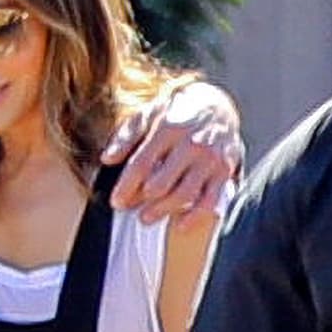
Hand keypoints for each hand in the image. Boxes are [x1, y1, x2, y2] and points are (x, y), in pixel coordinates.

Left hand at [105, 79, 243, 228]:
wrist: (219, 106)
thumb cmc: (176, 114)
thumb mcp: (149, 114)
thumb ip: (126, 136)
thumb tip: (107, 159)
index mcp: (168, 129)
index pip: (142, 164)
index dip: (126, 186)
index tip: (116, 201)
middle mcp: (191, 144)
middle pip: (161, 183)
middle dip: (140, 200)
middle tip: (129, 208)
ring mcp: (209, 159)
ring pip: (183, 195)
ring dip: (162, 211)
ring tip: (146, 218)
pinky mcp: (224, 172)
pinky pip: (210, 201)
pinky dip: (194, 217)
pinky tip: (179, 225)